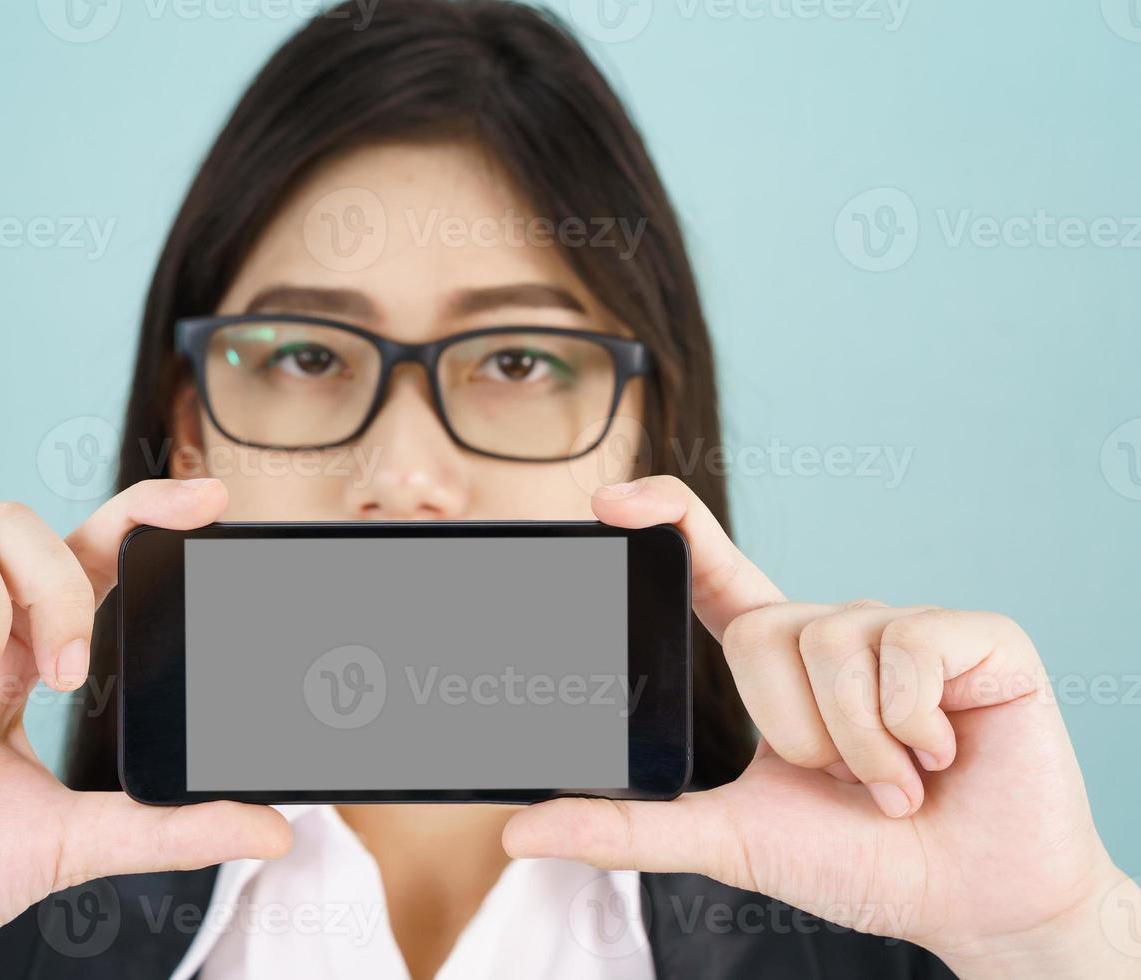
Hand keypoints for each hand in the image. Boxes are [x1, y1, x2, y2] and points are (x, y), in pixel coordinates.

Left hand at [503, 476, 1136, 978]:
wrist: (971, 900)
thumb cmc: (856, 862)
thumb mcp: (728, 840)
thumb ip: (628, 829)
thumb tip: (521, 830)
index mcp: (777, 661)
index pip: (712, 567)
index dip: (666, 520)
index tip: (610, 502)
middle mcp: (834, 628)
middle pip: (762, 628)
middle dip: (797, 731)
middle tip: (841, 782)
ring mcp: (904, 627)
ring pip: (828, 641)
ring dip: (856, 744)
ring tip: (895, 781)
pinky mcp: (975, 637)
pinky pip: (905, 650)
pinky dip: (913, 726)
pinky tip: (942, 756)